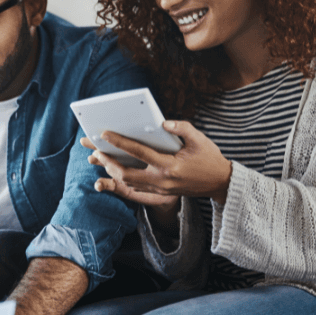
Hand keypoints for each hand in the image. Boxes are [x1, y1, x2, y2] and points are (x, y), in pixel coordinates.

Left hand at [80, 120, 231, 204]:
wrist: (220, 183)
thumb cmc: (210, 158)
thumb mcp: (200, 140)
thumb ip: (182, 128)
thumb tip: (163, 122)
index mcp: (170, 166)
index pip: (139, 152)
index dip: (120, 142)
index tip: (104, 134)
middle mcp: (162, 180)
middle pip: (126, 174)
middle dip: (108, 162)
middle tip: (96, 151)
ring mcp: (160, 188)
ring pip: (128, 182)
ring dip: (112, 171)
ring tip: (99, 158)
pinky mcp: (160, 192)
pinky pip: (135, 186)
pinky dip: (122, 177)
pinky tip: (114, 167)